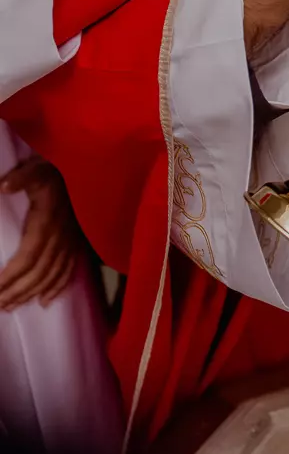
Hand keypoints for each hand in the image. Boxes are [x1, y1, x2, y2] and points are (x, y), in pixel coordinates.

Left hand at [0, 157, 82, 310]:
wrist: (92, 171)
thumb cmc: (58, 171)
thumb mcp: (39, 170)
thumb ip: (23, 177)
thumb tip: (3, 186)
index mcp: (47, 223)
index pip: (27, 258)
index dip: (10, 277)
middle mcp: (61, 238)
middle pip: (38, 273)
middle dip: (17, 292)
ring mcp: (71, 242)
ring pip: (53, 276)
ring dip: (32, 294)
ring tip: (12, 307)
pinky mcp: (78, 242)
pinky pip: (70, 270)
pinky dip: (58, 288)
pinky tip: (46, 301)